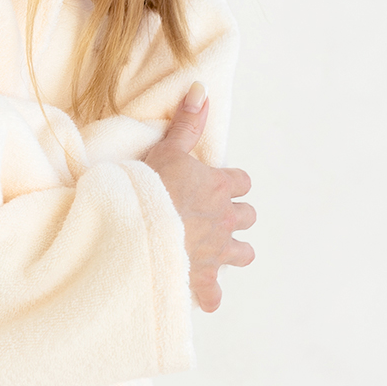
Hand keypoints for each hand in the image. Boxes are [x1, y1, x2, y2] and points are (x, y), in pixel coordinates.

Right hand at [143, 82, 254, 311]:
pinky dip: (209, 295)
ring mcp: (216, 252)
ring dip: (233, 252)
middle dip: (236, 217)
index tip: (217, 184)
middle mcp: (225, 220)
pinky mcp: (201, 279)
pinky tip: (201, 293)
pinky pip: (214, 295)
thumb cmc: (150, 189)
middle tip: (214, 216)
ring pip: (243, 254)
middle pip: (248, 217)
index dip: (232, 183)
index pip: (242, 182)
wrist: (138, 231)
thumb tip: (202, 90)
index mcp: (219, 187)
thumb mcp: (168, 149)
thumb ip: (187, 122)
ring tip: (215, 251)